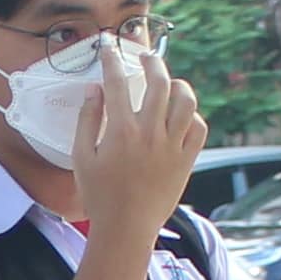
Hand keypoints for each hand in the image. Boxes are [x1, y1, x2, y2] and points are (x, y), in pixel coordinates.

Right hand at [72, 38, 208, 246]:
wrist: (126, 230)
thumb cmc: (99, 196)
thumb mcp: (82, 158)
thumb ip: (87, 121)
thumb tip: (94, 91)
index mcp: (121, 131)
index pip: (117, 83)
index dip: (112, 60)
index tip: (109, 49)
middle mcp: (150, 134)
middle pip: (158, 83)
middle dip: (151, 62)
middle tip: (145, 58)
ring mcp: (172, 147)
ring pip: (186, 102)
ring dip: (179, 85)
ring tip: (170, 83)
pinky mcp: (186, 161)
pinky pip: (199, 129)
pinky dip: (193, 116)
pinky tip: (183, 115)